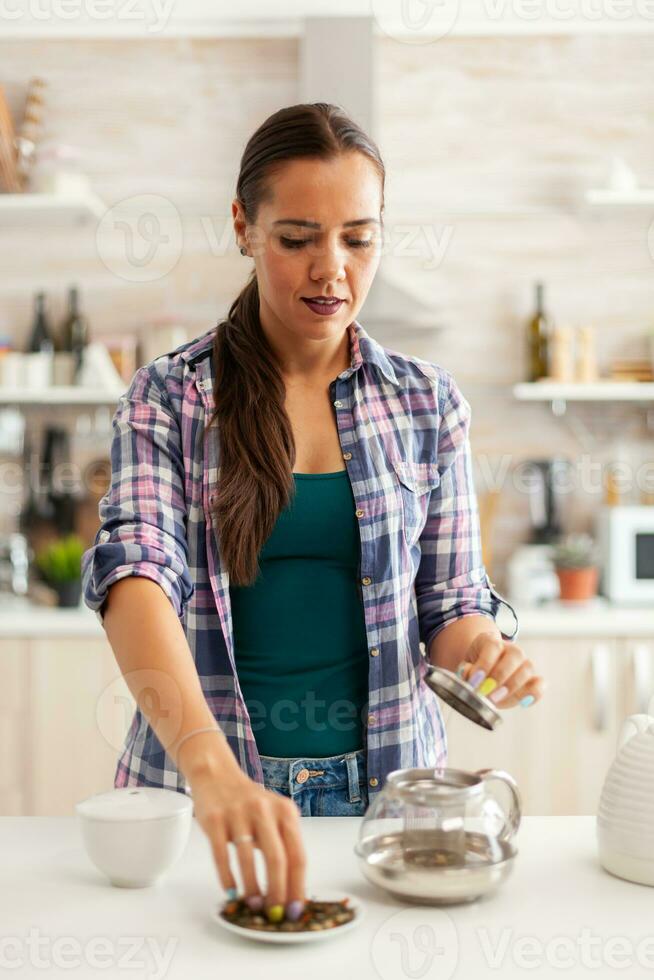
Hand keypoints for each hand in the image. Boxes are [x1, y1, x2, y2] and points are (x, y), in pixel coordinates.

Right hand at [190, 767, 306, 920]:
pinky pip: (222, 854)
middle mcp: (264, 809)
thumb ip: (283, 843)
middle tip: (273, 913)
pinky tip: (231, 890)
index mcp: (285, 811)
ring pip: (248, 859)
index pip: (298, 855)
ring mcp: (238, 813)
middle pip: (277, 859)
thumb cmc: (249, 802)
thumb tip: (289, 891)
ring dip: (251, 888)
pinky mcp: (214, 818)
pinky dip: (227, 877)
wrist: (217, 775)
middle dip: (277, 892)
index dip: (297, 886)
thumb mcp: (274, 815)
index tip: (294, 909)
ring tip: (252, 905)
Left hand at [455, 632, 545, 708]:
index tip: (475, 681)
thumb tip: (471, 677)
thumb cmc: (474, 669)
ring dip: (513, 686)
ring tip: (498, 700)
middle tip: (488, 693)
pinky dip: (534, 693)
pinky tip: (523, 703)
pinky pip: (539, 683)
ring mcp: (524, 662)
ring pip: (528, 668)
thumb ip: (466, 672)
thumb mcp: (466, 667)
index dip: (485, 664)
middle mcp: (512, 649)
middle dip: (501, 676)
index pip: (493, 647)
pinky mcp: (532, 678)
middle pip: (515, 655)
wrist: (485, 670)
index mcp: (491, 641)